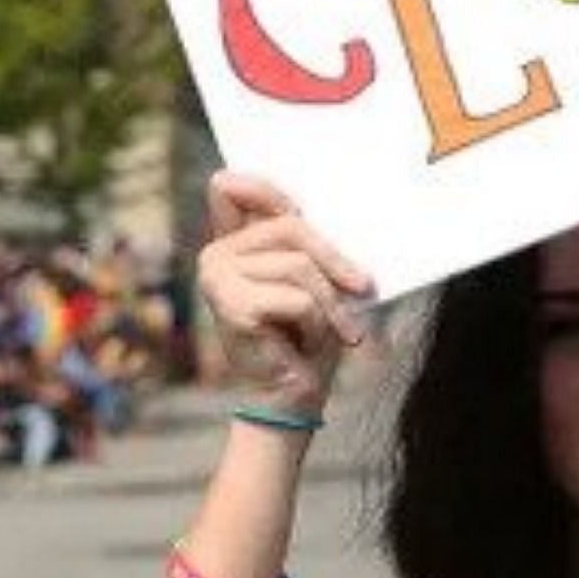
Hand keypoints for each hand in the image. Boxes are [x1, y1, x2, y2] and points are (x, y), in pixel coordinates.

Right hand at [197, 171, 373, 413]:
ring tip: (335, 328)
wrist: (294, 394)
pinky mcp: (231, 306)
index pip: (233, 190)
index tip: (289, 193)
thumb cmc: (308, 330)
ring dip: (330, 301)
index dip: (258, 183)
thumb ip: (300, 239)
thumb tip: (311, 203)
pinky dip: (319, 322)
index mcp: (232, 242)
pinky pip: (298, 297)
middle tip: (363, 287)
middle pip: (291, 227)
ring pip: (299, 264)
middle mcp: (216, 255)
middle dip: (334, 259)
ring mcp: (217, 278)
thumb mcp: (311, 276)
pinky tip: (307, 344)